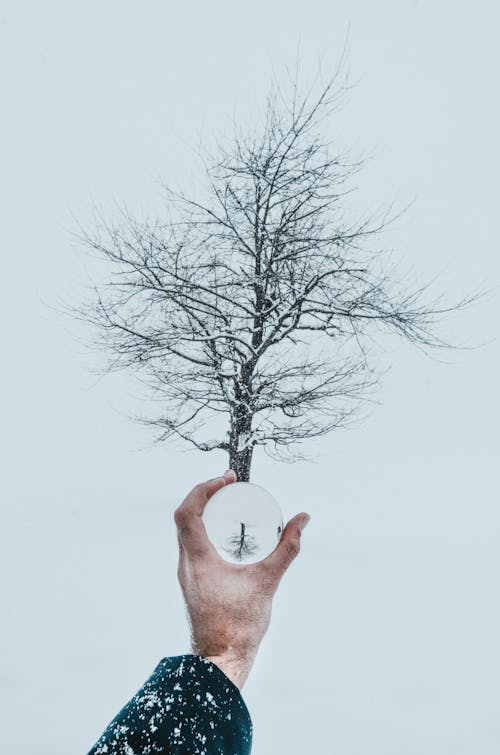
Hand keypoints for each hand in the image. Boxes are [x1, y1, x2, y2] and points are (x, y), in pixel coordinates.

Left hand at [174, 470, 310, 688]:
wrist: (220, 662)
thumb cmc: (240, 627)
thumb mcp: (268, 581)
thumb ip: (287, 548)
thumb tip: (302, 519)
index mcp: (197, 560)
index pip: (186, 512)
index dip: (203, 489)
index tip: (225, 480)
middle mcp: (185, 565)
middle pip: (185, 518)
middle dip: (206, 495)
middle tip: (230, 485)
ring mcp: (186, 575)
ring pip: (187, 533)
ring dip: (205, 513)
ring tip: (230, 505)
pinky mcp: (192, 583)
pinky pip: (193, 547)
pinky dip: (206, 532)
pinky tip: (227, 535)